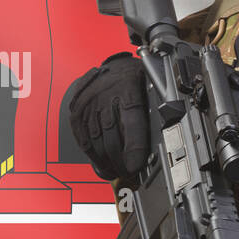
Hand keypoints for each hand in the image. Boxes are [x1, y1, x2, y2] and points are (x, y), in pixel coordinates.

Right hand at [64, 52, 150, 186]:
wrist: (112, 64)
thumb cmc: (134, 77)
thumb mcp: (150, 87)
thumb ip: (151, 112)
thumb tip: (162, 139)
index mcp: (128, 86)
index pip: (131, 122)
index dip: (134, 148)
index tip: (135, 166)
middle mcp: (105, 94)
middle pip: (111, 137)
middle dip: (120, 161)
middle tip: (129, 173)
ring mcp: (88, 103)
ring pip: (96, 141)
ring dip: (106, 161)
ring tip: (116, 172)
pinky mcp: (76, 110)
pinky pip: (82, 138)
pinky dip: (92, 154)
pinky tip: (101, 163)